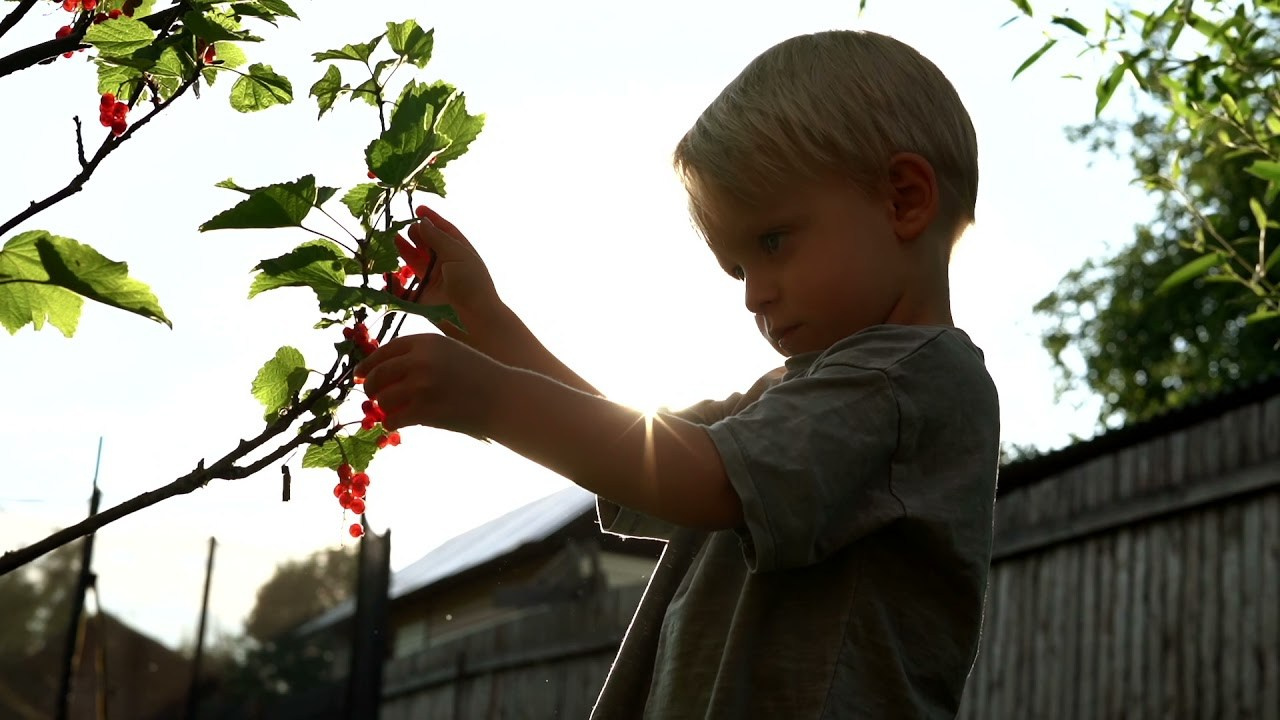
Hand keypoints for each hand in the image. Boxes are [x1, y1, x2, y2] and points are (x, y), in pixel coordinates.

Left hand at [353, 333, 504, 434]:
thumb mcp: (450, 352)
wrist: (504, 399)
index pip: (385, 351)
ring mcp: (421, 386)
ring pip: (382, 399)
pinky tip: (398, 424)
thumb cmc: (478, 376)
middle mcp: (420, 360)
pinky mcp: (424, 411)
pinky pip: (393, 419)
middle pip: (377, 374)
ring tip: (391, 411)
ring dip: (382, 407)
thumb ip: (420, 355)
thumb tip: (381, 368)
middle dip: (370, 387)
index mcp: (426, 342)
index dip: (369, 363)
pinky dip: (391, 423)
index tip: (359, 374)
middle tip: (372, 395)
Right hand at [400, 205, 501, 342]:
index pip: (445, 230)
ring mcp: (434, 279)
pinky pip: (406, 286)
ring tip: (393, 239)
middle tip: (404, 227)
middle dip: (415, 233)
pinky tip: (389, 271)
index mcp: (459, 251)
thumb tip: (421, 222)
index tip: (418, 208)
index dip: (432, 219)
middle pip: (427, 243)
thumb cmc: (471, 281)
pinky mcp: (423, 296)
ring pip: (415, 260)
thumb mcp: (456, 254)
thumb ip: (437, 238)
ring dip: (404, 250)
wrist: (473, 316)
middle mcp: (446, 263)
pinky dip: (396, 280)